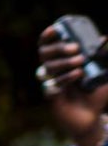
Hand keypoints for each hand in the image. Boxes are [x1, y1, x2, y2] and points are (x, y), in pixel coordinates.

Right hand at [37, 25, 107, 145]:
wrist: (92, 117)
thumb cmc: (96, 94)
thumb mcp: (104, 73)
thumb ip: (105, 58)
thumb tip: (104, 38)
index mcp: (61, 62)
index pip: (47, 46)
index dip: (48, 36)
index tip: (57, 28)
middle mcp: (53, 72)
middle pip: (44, 55)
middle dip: (58, 49)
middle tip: (76, 48)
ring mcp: (50, 84)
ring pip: (46, 69)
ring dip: (63, 63)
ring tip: (81, 62)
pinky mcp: (51, 98)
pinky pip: (51, 86)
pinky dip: (64, 79)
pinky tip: (78, 75)